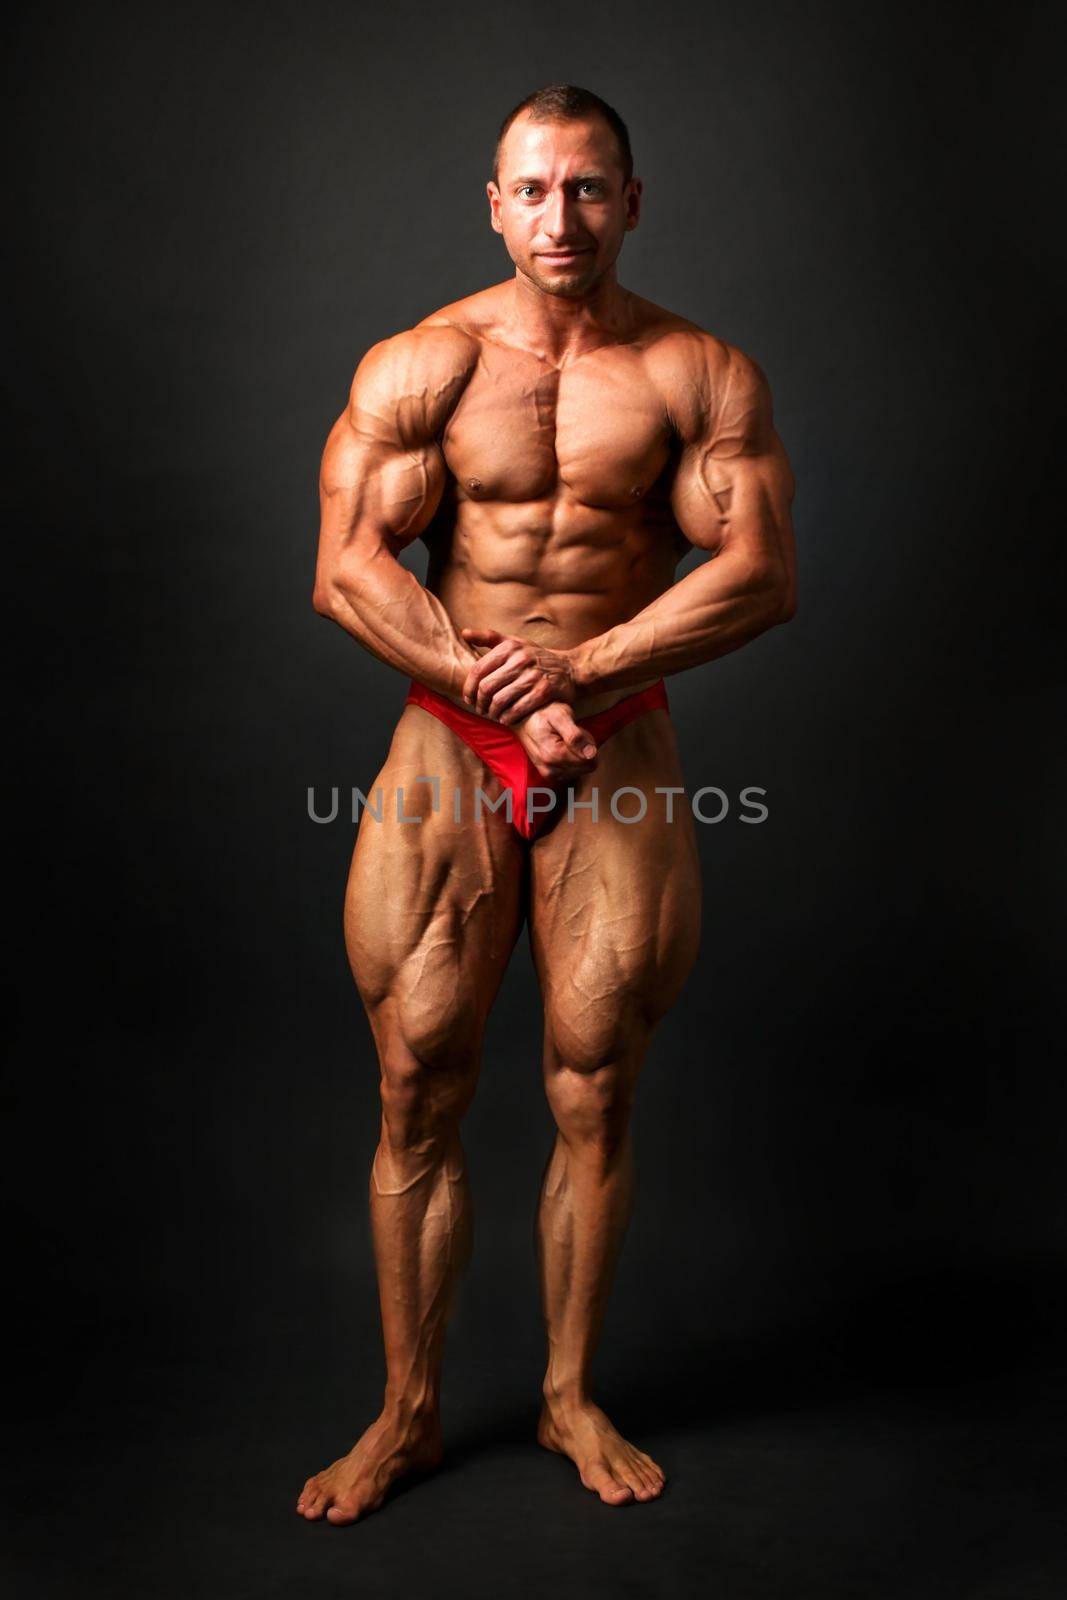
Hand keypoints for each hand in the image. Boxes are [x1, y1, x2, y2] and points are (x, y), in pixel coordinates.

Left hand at [461, 628, 576, 723]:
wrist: (570, 669)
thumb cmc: (536, 658)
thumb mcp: (515, 643)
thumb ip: (489, 638)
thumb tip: (464, 633)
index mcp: (509, 647)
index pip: (478, 670)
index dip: (469, 688)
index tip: (469, 698)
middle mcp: (520, 659)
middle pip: (487, 687)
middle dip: (480, 703)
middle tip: (481, 709)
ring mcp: (533, 675)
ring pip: (500, 700)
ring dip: (493, 712)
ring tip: (493, 714)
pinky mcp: (544, 691)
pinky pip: (517, 709)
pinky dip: (508, 717)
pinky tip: (506, 718)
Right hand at [514, 703, 598, 782]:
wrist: (524, 717)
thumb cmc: (543, 712)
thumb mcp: (561, 715)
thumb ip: (576, 736)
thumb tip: (591, 754)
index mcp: (554, 756)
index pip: (590, 761)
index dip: (589, 744)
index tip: (578, 731)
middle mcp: (550, 769)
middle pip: (587, 767)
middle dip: (585, 751)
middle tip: (573, 734)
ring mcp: (549, 774)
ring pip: (581, 770)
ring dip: (578, 755)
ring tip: (565, 739)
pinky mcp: (549, 775)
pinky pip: (572, 772)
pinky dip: (572, 760)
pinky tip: (562, 747)